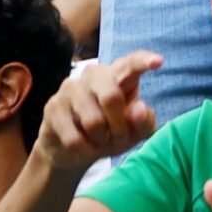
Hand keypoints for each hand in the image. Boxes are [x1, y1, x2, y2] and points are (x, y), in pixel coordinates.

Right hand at [34, 51, 161, 172]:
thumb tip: (138, 109)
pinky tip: (83, 145)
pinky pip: (74, 138)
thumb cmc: (111, 132)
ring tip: (99, 140)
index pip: (131, 63)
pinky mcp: (52, 107)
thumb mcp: (134, 132)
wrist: (75, 150)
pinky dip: (85, 149)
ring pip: (93, 122)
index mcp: (118, 76)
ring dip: (102, 140)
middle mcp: (93, 75)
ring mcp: (70, 88)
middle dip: (119, 127)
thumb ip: (144, 121)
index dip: (143, 62)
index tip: (158, 62)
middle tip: (119, 137)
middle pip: (112, 96)